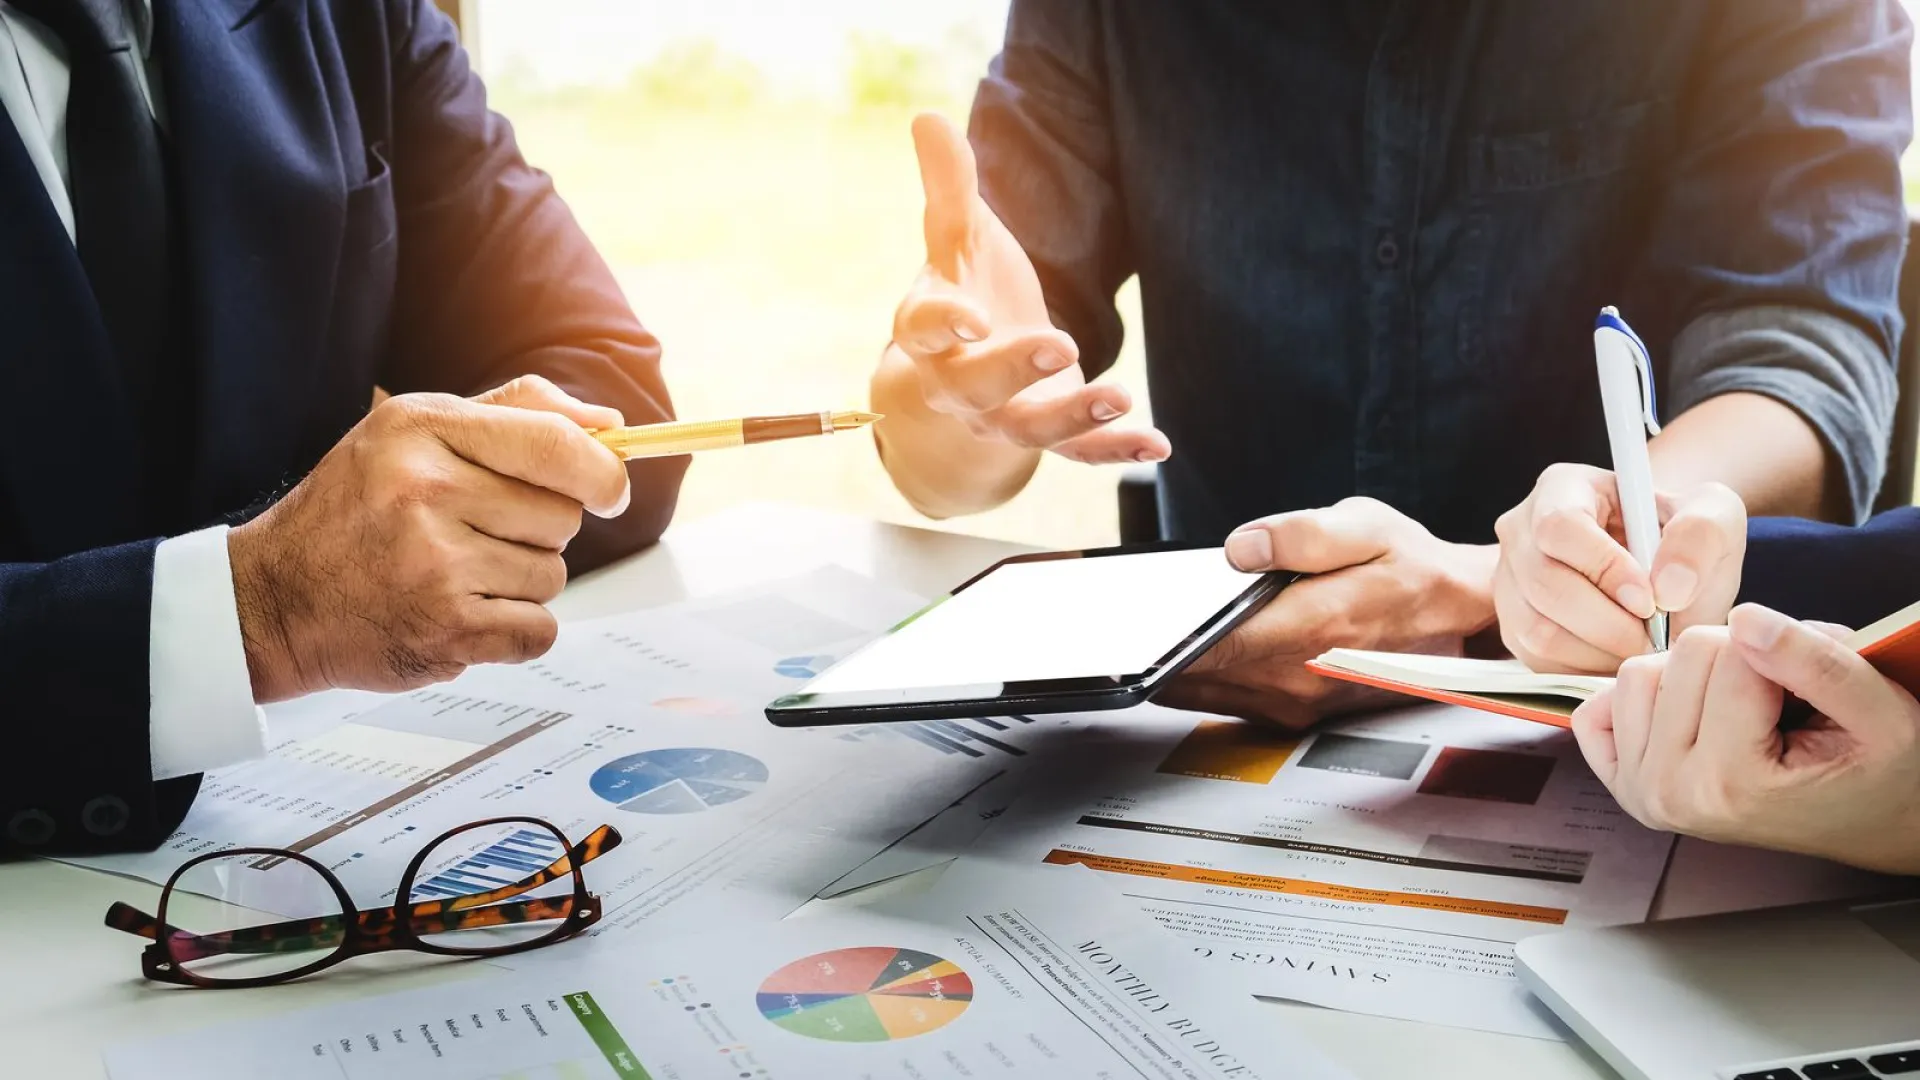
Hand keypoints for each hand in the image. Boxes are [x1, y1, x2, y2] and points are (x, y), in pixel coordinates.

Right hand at [229, 375, 632, 701]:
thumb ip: (516, 414)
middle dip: (539, 529)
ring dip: (520, 581)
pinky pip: (539, 629)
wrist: (274, 600)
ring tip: (455, 574)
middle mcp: (426, 492)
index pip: (556, 444)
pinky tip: (462, 613)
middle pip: (561, 516)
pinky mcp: (446, 630)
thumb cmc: (356, 509)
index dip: (602, 472)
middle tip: (477, 535)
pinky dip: (514, 630)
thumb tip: (611, 426)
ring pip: (551, 575)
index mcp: (422, 429)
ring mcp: (436, 566)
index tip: (609, 491)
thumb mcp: (414, 432)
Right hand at [885, 113, 1168, 463]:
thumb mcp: (957, 235)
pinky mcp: (1046, 430)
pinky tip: (1158, 444)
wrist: (969, 364)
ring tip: (1119, 397)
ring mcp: (1002, 413)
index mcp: (928, 327)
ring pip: (1029, 428)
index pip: (926, 326)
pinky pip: (1077, 452)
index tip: (970, 318)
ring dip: (1074, 416)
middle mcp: (957, 382)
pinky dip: (1116, 449)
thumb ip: (948, 184)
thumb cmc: (965, 285)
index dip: (945, 322)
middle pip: (975, 387)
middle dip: (1013, 369)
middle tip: (1058, 345)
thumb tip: (927, 116)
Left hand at [1161, 498, 1497, 727]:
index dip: (1163, 639)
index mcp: (1310, 628)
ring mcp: (1296, 702)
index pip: (1212, 646)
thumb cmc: (1412, 568)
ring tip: (1145, 634)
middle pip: (1197, 676)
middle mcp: (1298, 677)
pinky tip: (1184, 651)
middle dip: (1158, 651)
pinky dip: (1199, 680)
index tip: (1131, 625)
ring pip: (1206, 694)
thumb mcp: (1365, 526)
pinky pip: (1227, 701)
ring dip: (1172, 670)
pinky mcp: (1296, 712)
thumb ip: (1302, 535)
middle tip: (1125, 623)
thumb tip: (1241, 548)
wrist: (1460, 617)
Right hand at [1494, 463, 1745, 673]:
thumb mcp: (1714, 514)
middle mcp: (1520, 532)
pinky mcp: (1512, 627)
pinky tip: (1619, 656)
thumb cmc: (1683, 536)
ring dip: (1598, 651)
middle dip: (1606, 623)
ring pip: (1535, 629)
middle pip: (1543, 583)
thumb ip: (1702, 534)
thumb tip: (1668, 588)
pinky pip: (1536, 660)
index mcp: (1562, 488)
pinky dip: (1584, 669)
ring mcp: (1508, 581)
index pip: (1560, 526)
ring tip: (1642, 647)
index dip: (1603, 567)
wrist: (1663, 571)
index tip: (1651, 599)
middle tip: (1655, 638)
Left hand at [1572, 605, 1919, 873]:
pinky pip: (1599, 705)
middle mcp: (1671, 793)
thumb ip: (1816, 662)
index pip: (1732, 652)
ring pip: (1638, 672)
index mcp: (1731, 782)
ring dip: (1692, 674)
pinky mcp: (1621, 782)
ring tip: (1741, 710)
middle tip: (1779, 701)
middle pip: (1682, 655)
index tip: (1809, 690)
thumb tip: (1745, 619)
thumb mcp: (1881, 712)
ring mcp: (1639, 791)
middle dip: (1737, 658)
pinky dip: (1646, 697)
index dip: (1782, 650)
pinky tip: (1691, 716)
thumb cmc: (1879, 771)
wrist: (1869, 821)